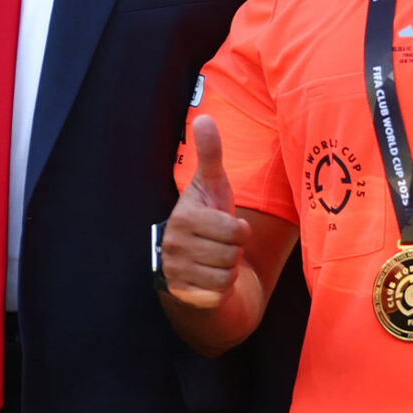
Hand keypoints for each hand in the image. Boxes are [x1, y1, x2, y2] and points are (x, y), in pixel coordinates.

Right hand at [162, 117, 250, 308]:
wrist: (190, 260)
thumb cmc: (207, 218)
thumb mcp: (212, 186)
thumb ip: (211, 155)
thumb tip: (205, 118)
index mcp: (183, 218)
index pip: (235, 231)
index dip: (239, 230)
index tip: (225, 225)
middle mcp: (174, 245)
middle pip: (232, 253)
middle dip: (233, 250)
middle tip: (219, 244)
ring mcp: (176, 271)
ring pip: (227, 274)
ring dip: (228, 268)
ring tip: (215, 258)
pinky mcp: (183, 294)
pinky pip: (220, 292)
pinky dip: (222, 287)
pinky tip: (210, 276)